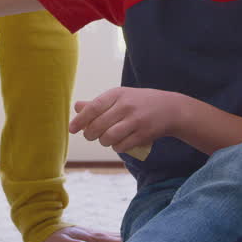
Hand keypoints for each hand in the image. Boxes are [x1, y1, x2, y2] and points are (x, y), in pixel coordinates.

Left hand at [36, 225, 120, 241]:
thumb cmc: (52, 239)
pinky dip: (122, 239)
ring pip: (118, 237)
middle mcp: (98, 235)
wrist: (42, 225)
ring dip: (130, 240)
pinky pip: (112, 237)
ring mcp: (96, 234)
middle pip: (122, 240)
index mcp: (93, 239)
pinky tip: (127, 241)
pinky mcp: (94, 235)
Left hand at [70, 87, 186, 153]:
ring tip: (105, 139)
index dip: (80, 120)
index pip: (93, 108)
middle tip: (91, 135)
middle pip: (98, 126)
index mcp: (117, 94)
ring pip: (108, 137)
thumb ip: (98, 103)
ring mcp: (136, 120)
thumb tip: (76, 107)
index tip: (72, 129)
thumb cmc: (139, 102)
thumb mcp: (120, 96)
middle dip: (90, 134)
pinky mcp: (144, 134)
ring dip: (103, 142)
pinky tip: (118, 143)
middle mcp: (125, 106)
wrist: (170, 109)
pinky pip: (122, 146)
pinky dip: (116, 147)